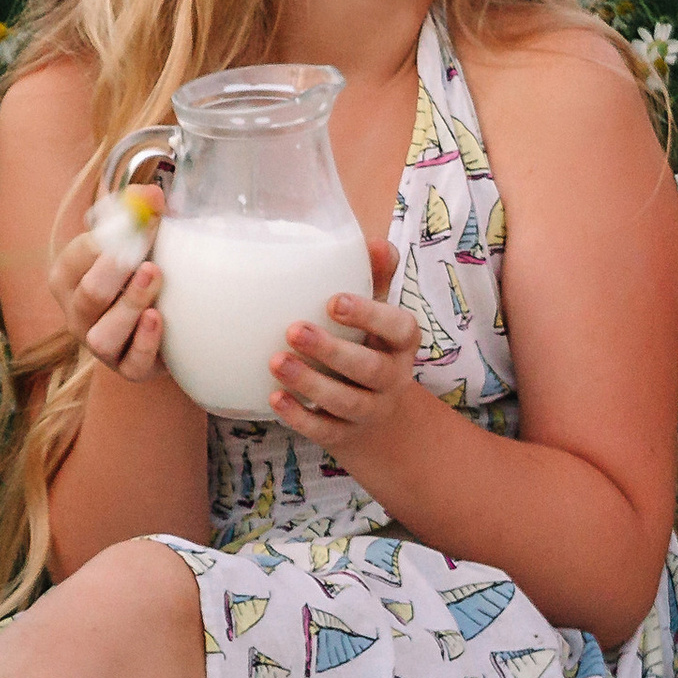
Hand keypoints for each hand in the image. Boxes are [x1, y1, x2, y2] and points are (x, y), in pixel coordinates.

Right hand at [48, 222, 167, 383]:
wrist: (169, 320)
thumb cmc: (142, 270)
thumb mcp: (139, 239)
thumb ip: (141, 212)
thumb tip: (153, 195)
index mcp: (69, 276)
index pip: (78, 255)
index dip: (112, 236)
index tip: (145, 218)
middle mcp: (76, 313)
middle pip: (88, 295)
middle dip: (115, 271)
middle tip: (145, 253)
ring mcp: (99, 345)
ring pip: (103, 334)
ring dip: (130, 305)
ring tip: (155, 278)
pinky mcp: (127, 369)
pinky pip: (130, 362)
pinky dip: (144, 341)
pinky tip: (158, 318)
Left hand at [270, 239, 421, 449]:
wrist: (379, 418)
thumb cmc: (370, 346)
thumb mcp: (378, 313)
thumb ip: (375, 278)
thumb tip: (374, 242)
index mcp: (402, 343)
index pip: (400, 329)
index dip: (370, 316)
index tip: (333, 302)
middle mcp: (392, 378)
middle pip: (371, 369)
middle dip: (333, 351)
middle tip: (293, 330)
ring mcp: (370, 410)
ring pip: (346, 402)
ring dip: (310, 382)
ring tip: (276, 362)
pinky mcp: (345, 435)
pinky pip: (325, 430)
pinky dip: (299, 417)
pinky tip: (274, 398)